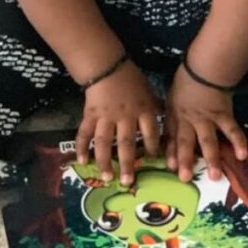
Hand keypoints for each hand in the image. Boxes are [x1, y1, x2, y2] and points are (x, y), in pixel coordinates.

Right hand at [75, 60, 161, 184]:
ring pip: (105, 142)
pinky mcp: (91, 115)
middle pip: (127, 143)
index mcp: (143, 110)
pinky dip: (82, 146)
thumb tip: (165, 121)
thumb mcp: (149, 91)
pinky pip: (85, 132)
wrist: (108, 66)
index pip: (150, 133)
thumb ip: (154, 108)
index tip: (152, 160)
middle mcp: (125, 116)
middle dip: (127, 164)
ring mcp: (106, 117)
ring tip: (107, 177)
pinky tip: (81, 161)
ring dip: (105, 161)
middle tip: (128, 182)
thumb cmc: (131, 79)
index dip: (152, 147)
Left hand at [164, 63, 247, 182]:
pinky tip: (242, 155)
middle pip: (186, 142)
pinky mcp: (223, 115)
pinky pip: (232, 130)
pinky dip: (238, 142)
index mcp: (176, 116)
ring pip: (208, 141)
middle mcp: (190, 121)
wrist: (204, 68)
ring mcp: (207, 119)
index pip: (171, 137)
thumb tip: (163, 131)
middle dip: (185, 161)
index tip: (170, 167)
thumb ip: (169, 116)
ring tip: (215, 177)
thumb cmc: (186, 82)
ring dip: (212, 159)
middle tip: (185, 178)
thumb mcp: (171, 98)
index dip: (171, 153)